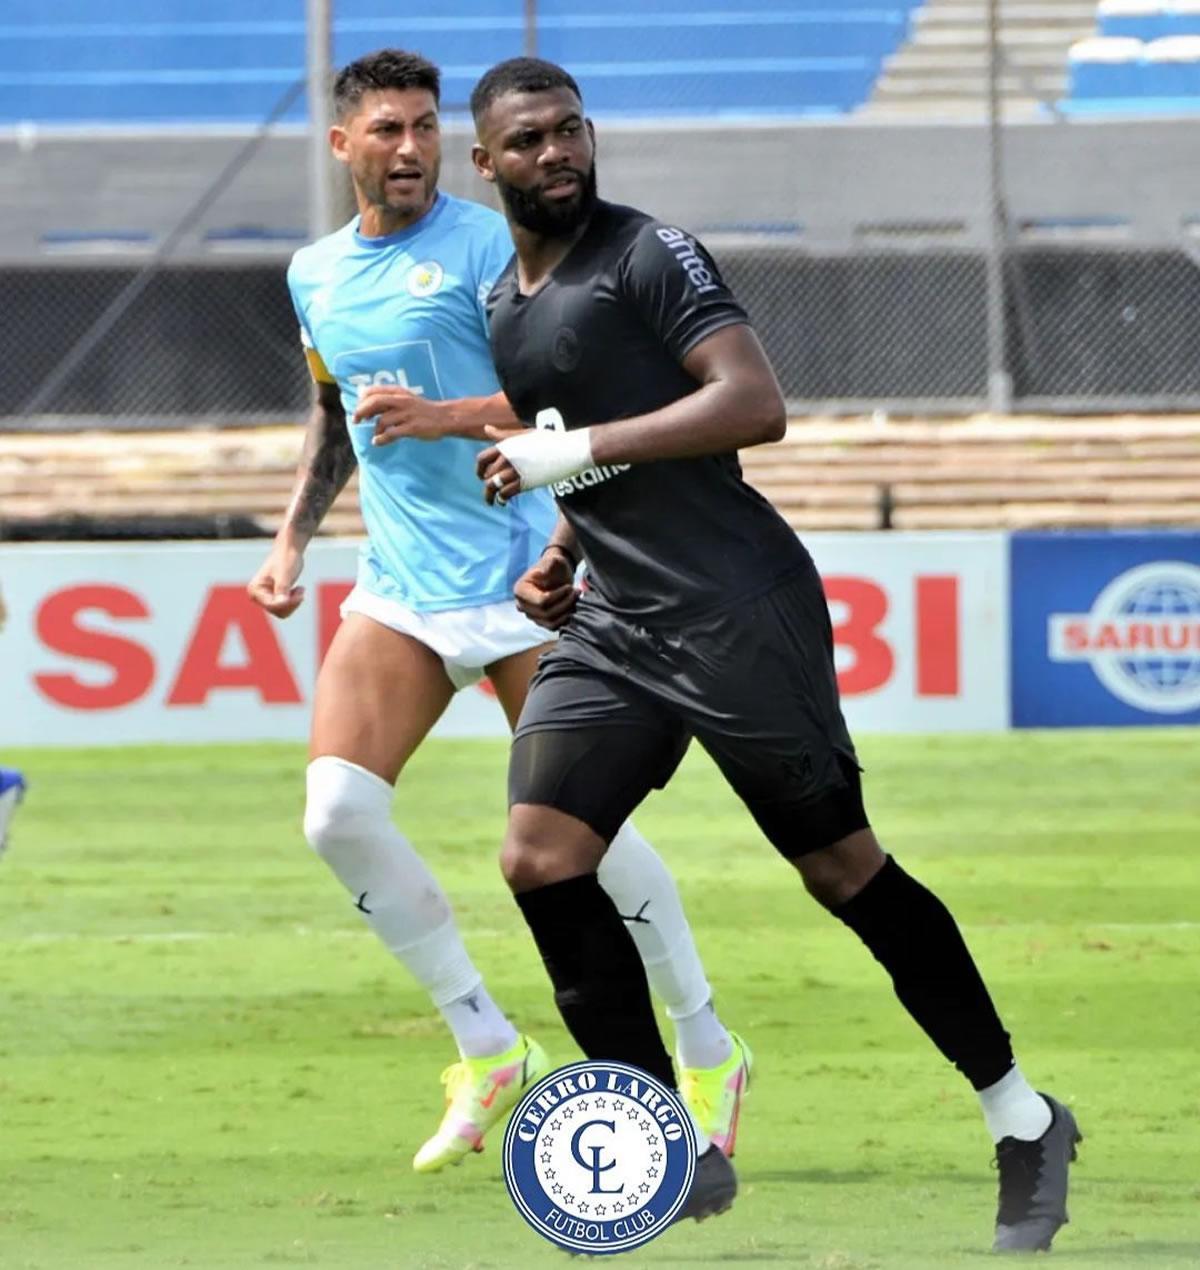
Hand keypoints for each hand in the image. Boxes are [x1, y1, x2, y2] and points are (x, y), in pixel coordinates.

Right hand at [247, 540, 305, 617]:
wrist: (289, 550)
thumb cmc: (286, 559)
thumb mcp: (285, 575)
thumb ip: (282, 589)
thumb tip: (280, 603)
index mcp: (255, 589)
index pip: (272, 606)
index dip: (288, 603)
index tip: (301, 595)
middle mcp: (256, 595)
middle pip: (277, 611)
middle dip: (291, 603)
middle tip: (302, 590)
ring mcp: (264, 597)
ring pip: (282, 611)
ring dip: (293, 602)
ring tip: (300, 589)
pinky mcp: (272, 597)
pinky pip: (284, 608)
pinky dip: (293, 601)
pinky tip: (298, 590)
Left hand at [354, 386, 450, 444]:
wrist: (444, 417)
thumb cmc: (422, 409)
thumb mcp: (405, 398)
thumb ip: (387, 400)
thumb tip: (365, 405)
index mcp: (398, 392)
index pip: (373, 391)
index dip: (362, 400)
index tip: (360, 409)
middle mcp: (401, 401)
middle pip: (374, 402)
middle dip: (361, 411)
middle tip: (356, 420)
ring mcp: (407, 414)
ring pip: (382, 420)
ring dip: (375, 429)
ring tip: (376, 435)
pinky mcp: (412, 428)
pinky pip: (391, 433)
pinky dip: (381, 439)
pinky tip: (377, 442)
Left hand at [476, 424, 594, 504]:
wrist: (569, 450)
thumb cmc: (549, 440)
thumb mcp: (524, 434)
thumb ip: (504, 435)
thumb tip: (486, 429)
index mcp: (506, 445)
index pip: (482, 459)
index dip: (479, 469)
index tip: (482, 476)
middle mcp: (508, 458)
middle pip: (487, 475)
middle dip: (487, 484)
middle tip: (490, 492)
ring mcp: (516, 470)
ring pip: (494, 486)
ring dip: (490, 496)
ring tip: (492, 502)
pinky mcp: (526, 482)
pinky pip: (506, 493)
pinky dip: (502, 499)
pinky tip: (503, 502)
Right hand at [514, 551, 579, 629]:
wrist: (557, 572)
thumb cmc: (554, 565)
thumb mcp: (552, 560)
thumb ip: (547, 565)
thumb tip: (540, 574)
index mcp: (520, 591)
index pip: (541, 601)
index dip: (558, 596)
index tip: (570, 587)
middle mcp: (522, 606)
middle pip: (546, 613)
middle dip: (565, 604)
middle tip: (577, 592)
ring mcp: (531, 616)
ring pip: (550, 622)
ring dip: (567, 612)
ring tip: (576, 599)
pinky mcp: (541, 622)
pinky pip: (554, 627)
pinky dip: (566, 619)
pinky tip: (573, 607)